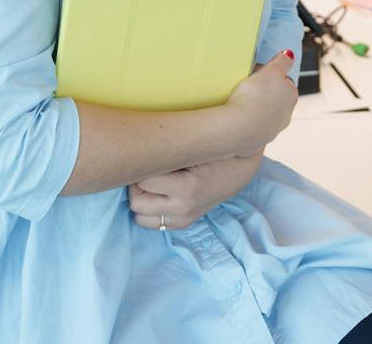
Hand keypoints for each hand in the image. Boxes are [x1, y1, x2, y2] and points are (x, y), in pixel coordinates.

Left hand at [128, 152, 262, 230]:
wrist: (239, 166)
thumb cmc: (212, 149)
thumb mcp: (191, 147)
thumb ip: (164, 152)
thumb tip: (131, 151)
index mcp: (188, 188)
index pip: (142, 180)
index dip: (141, 166)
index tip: (148, 156)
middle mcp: (185, 208)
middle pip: (136, 201)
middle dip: (137, 184)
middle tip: (150, 169)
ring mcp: (185, 219)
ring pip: (139, 216)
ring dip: (142, 199)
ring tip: (154, 182)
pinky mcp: (184, 223)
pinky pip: (152, 223)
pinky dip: (150, 210)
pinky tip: (160, 194)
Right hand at [223, 51, 297, 154]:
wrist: (237, 127)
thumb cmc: (254, 98)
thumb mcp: (271, 71)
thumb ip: (282, 62)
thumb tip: (289, 55)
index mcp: (291, 97)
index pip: (284, 81)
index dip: (270, 75)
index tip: (257, 74)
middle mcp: (285, 116)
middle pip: (275, 99)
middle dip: (263, 93)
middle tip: (247, 86)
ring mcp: (271, 131)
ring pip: (264, 115)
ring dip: (254, 109)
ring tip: (239, 101)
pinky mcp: (257, 142)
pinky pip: (252, 130)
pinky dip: (246, 124)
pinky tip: (236, 118)